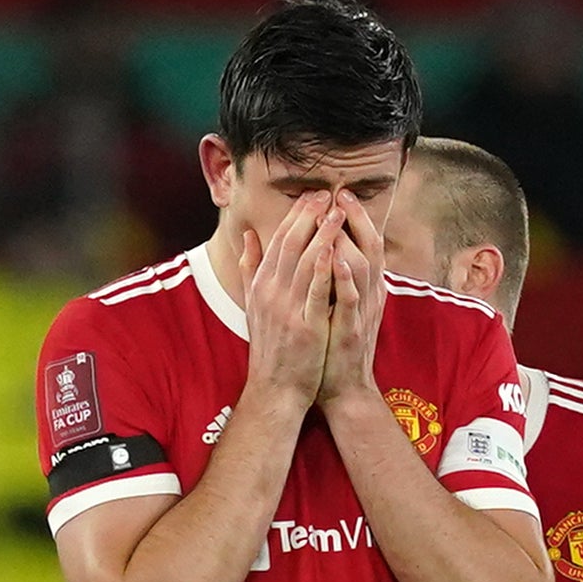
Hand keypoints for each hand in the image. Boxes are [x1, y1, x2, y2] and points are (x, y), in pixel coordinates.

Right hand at [246, 198, 361, 410]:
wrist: (275, 389)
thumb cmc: (271, 348)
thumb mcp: (254, 304)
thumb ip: (250, 268)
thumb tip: (246, 236)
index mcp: (261, 285)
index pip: (278, 240)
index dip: (296, 215)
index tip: (311, 195)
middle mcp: (271, 293)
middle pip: (290, 244)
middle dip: (308, 216)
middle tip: (326, 192)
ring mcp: (287, 309)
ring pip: (303, 262)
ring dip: (320, 233)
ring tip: (336, 210)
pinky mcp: (305, 326)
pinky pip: (315, 292)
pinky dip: (322, 269)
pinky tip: (332, 248)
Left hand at [303, 205, 392, 414]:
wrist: (341, 388)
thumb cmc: (332, 345)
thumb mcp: (331, 305)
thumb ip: (327, 276)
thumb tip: (318, 247)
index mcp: (362, 287)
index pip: (361, 242)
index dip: (352, 217)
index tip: (337, 192)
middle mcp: (368, 295)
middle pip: (370, 247)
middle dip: (356, 219)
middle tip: (341, 193)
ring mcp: (362, 312)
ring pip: (363, 268)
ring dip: (350, 241)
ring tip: (336, 215)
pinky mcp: (353, 331)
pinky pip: (351, 300)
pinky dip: (346, 278)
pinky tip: (335, 258)